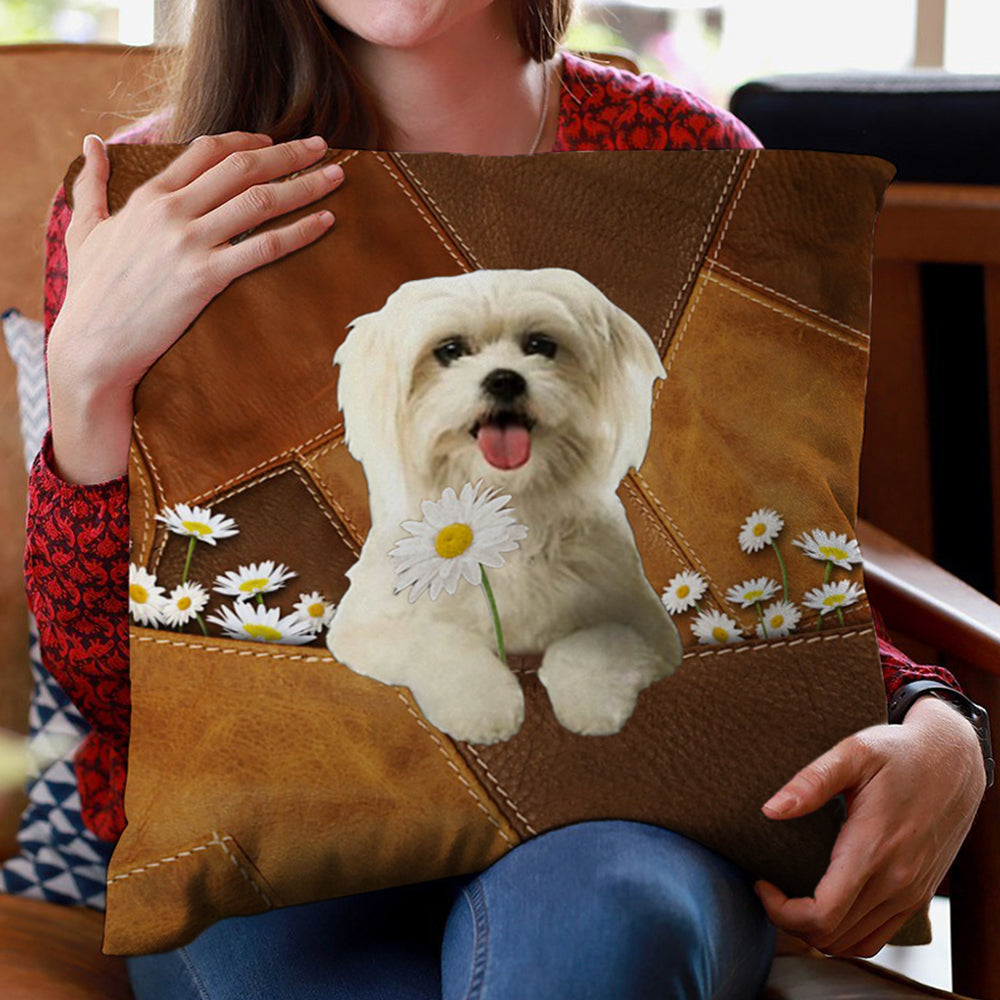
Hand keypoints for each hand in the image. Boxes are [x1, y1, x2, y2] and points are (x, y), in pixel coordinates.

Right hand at [50, 129, 344, 394]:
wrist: (92, 344)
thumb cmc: (91, 292)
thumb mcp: (83, 230)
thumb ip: (91, 184)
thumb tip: (91, 142)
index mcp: (149, 196)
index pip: (207, 150)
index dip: (247, 141)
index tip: (274, 142)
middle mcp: (172, 211)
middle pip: (242, 167)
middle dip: (288, 153)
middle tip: (323, 146)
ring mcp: (190, 243)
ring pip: (260, 201)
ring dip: (304, 184)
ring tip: (337, 176)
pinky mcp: (206, 277)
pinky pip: (265, 246)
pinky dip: (300, 231)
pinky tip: (326, 222)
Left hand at [753, 695, 986, 957]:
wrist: (953, 762)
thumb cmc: (899, 753)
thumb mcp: (853, 752)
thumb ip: (811, 782)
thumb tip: (771, 810)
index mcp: (873, 849)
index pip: (822, 914)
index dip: (781, 911)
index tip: (761, 883)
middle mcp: (896, 881)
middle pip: (832, 936)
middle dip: (789, 921)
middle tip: (768, 889)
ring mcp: (910, 893)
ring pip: (854, 943)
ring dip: (816, 932)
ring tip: (790, 898)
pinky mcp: (918, 895)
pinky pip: (877, 936)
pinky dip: (845, 935)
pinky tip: (824, 906)